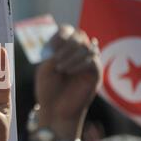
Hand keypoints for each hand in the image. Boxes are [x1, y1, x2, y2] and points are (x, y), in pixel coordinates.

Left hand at [36, 25, 101, 140]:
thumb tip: (69, 41)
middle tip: (56, 60)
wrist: (55, 110)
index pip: (67, 30)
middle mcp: (77, 53)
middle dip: (66, 45)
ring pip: (86, 47)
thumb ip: (55, 53)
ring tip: (60, 69)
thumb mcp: (45, 68)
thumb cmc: (48, 90)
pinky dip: (79, 64)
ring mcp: (88, 62)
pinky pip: (92, 61)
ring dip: (71, 56)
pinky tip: (68, 72)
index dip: (60, 34)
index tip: (51, 46)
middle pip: (79, 35)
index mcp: (63, 49)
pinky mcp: (95, 73)